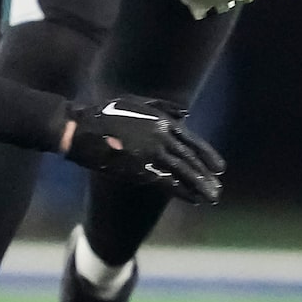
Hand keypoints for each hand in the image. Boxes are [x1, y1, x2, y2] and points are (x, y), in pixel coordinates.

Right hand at [63, 94, 223, 204]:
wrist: (82, 129)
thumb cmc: (105, 113)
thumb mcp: (134, 101)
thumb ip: (161, 106)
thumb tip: (185, 113)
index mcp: (161, 121)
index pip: (192, 140)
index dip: (207, 155)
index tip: (220, 168)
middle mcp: (161, 137)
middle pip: (190, 159)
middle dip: (206, 176)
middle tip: (217, 190)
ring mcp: (152, 154)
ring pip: (183, 172)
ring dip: (200, 186)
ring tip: (212, 198)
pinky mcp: (141, 169)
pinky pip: (168, 183)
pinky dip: (182, 192)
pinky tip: (192, 200)